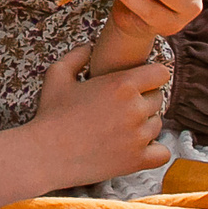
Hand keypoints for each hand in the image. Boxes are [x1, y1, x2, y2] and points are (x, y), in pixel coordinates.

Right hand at [24, 45, 171, 184]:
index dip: (150, 76)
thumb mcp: (58, 75)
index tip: (140, 82)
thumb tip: (89, 48)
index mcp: (122, 84)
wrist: (45, 154)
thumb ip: (77, 56)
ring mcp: (138, 136)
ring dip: (145, 124)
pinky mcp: (137, 160)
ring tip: (122, 127)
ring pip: (157, 124)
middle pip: (158, 99)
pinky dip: (154, 150)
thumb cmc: (50, 115)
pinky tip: (138, 147)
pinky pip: (162, 153)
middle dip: (144, 100)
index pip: (160, 73)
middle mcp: (135, 109)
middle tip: (122, 107)